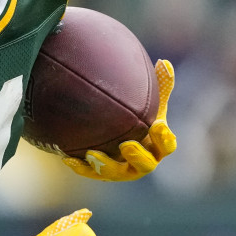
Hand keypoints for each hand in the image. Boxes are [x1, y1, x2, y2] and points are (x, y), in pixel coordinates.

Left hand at [62, 59, 177, 181]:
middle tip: (127, 144)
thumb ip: (159, 85)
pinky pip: (91, 173)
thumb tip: (163, 62)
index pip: (167, 146)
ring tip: (93, 154)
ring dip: (106, 164)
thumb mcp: (148, 102)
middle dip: (137, 156)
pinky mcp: (102, 174)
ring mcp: (122, 170)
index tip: (158, 125)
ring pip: (116, 173)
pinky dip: (81, 167)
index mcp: (157, 146)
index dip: (164, 138)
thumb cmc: (137, 116)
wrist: (116, 135)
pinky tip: (67, 158)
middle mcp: (142, 162)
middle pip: (145, 165)